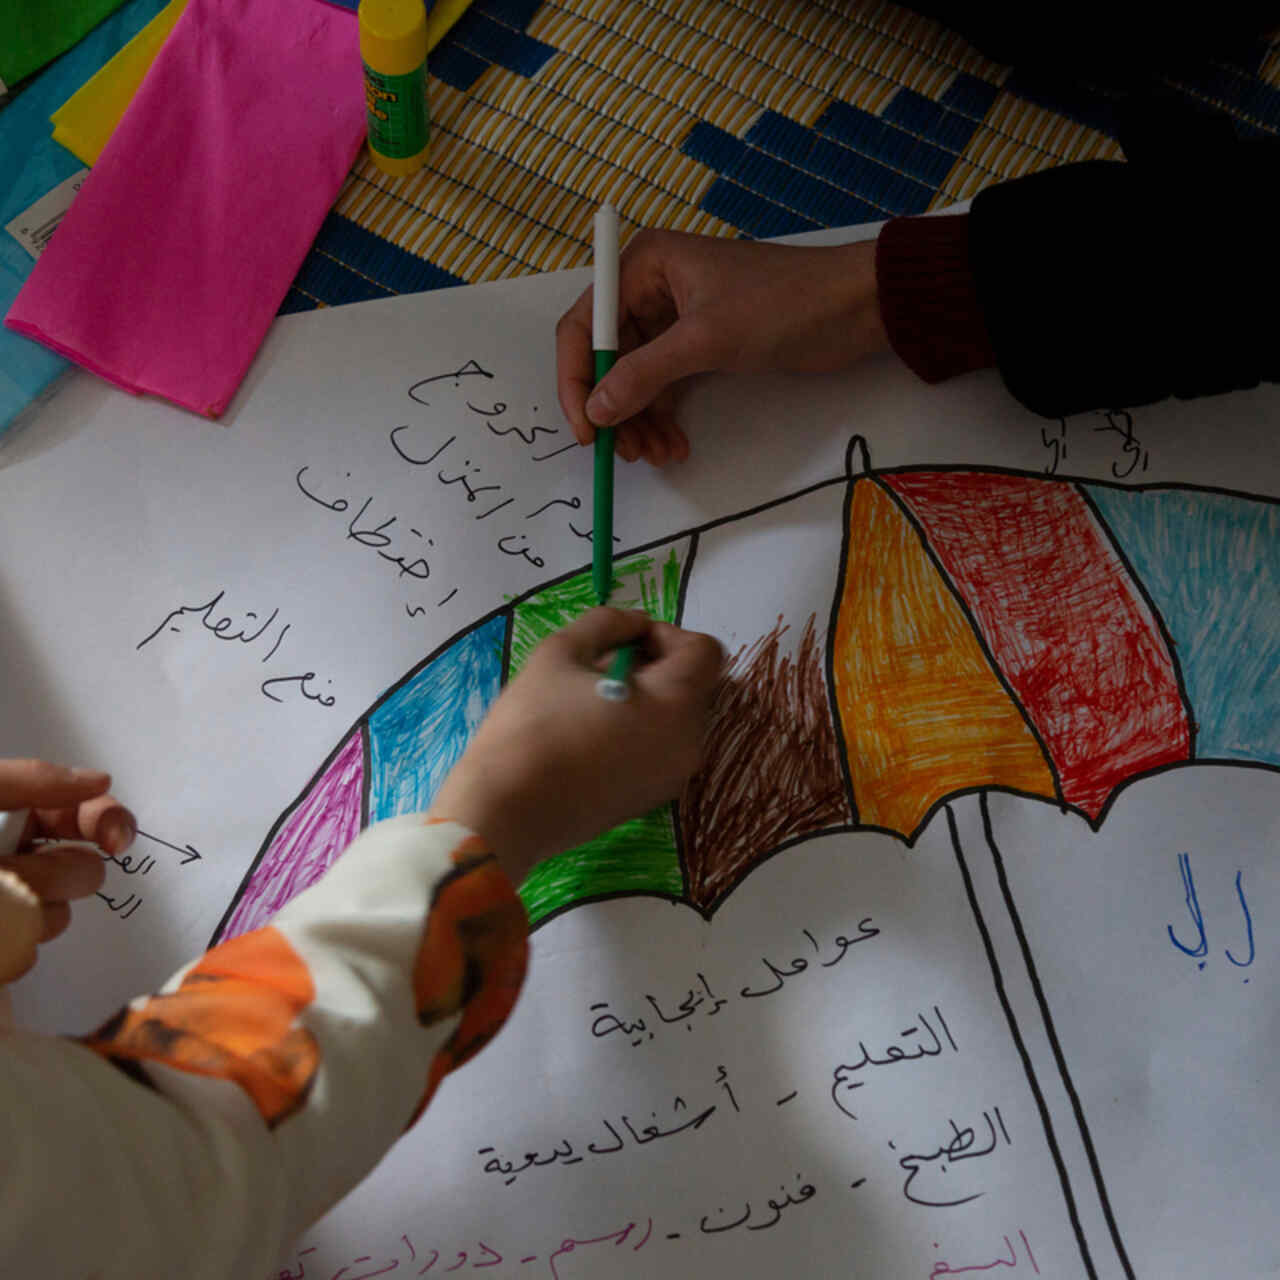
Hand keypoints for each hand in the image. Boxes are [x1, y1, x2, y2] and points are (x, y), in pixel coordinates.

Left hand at [0, 760, 135, 978]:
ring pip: (57, 917)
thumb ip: (29, 780)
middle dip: (58, 873)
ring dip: (31, 912)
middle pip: (82, 870)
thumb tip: (100, 780)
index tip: (115, 841)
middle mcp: (18, 865)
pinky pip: (28, 954)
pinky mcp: (5, 946)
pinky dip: (12, 944)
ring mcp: (13, 908)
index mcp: (14, 823)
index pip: (84, 817)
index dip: (106, 822)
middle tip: (18, 876)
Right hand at [429, 608, 723, 882]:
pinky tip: (592, 736)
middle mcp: (689, 743)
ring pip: (678, 718)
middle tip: (601, 668)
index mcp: (675, 703)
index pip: (706, 651)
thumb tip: (636, 621)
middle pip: (695, 685)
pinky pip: (663, 750)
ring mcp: (673, 777)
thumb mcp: (560, 653)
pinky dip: (642, 731)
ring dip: (648, 699)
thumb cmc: (532, 725)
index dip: (668, 634)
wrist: (506, 813)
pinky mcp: (652, 800)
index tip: (624, 641)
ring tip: (592, 702)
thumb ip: (606, 623)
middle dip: (656, 666)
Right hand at [556, 230, 887, 465]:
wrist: (855, 308)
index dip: (575, 378)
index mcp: (643, 265)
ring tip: (656, 455)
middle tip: (626, 452)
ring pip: (635, 378)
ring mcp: (675, 318)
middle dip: (614, 407)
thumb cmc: (781, 305)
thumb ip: (644, 374)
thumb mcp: (706, 340)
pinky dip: (664, 416)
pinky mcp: (700, 344)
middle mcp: (651, 287)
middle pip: (606, 357)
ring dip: (640, 420)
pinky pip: (664, 385)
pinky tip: (674, 445)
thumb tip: (596, 410)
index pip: (583, 324)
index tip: (586, 428)